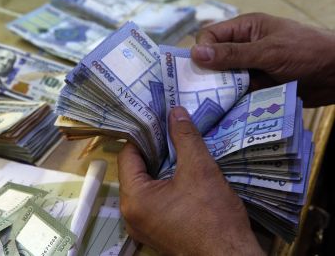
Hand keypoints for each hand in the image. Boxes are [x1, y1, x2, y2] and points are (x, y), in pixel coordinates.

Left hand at [118, 107, 263, 254]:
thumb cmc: (213, 217)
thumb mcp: (200, 169)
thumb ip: (185, 137)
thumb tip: (175, 111)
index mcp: (134, 198)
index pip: (128, 155)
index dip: (144, 135)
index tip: (160, 120)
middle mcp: (131, 214)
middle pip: (136, 170)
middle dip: (154, 149)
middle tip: (171, 131)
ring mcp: (143, 225)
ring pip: (146, 185)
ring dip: (162, 166)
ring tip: (179, 148)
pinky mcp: (157, 231)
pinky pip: (155, 199)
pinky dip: (166, 184)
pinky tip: (183, 172)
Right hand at [190, 13, 334, 106]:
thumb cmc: (306, 52)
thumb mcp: (267, 51)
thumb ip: (232, 54)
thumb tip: (196, 53)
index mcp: (244, 29)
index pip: (210, 37)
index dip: (202, 51)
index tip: (199, 70)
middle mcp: (243, 47)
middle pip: (213, 60)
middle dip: (208, 74)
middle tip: (203, 91)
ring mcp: (249, 68)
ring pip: (223, 79)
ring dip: (220, 90)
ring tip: (214, 104)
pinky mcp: (256, 86)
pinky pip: (237, 93)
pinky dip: (232, 101)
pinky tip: (227, 110)